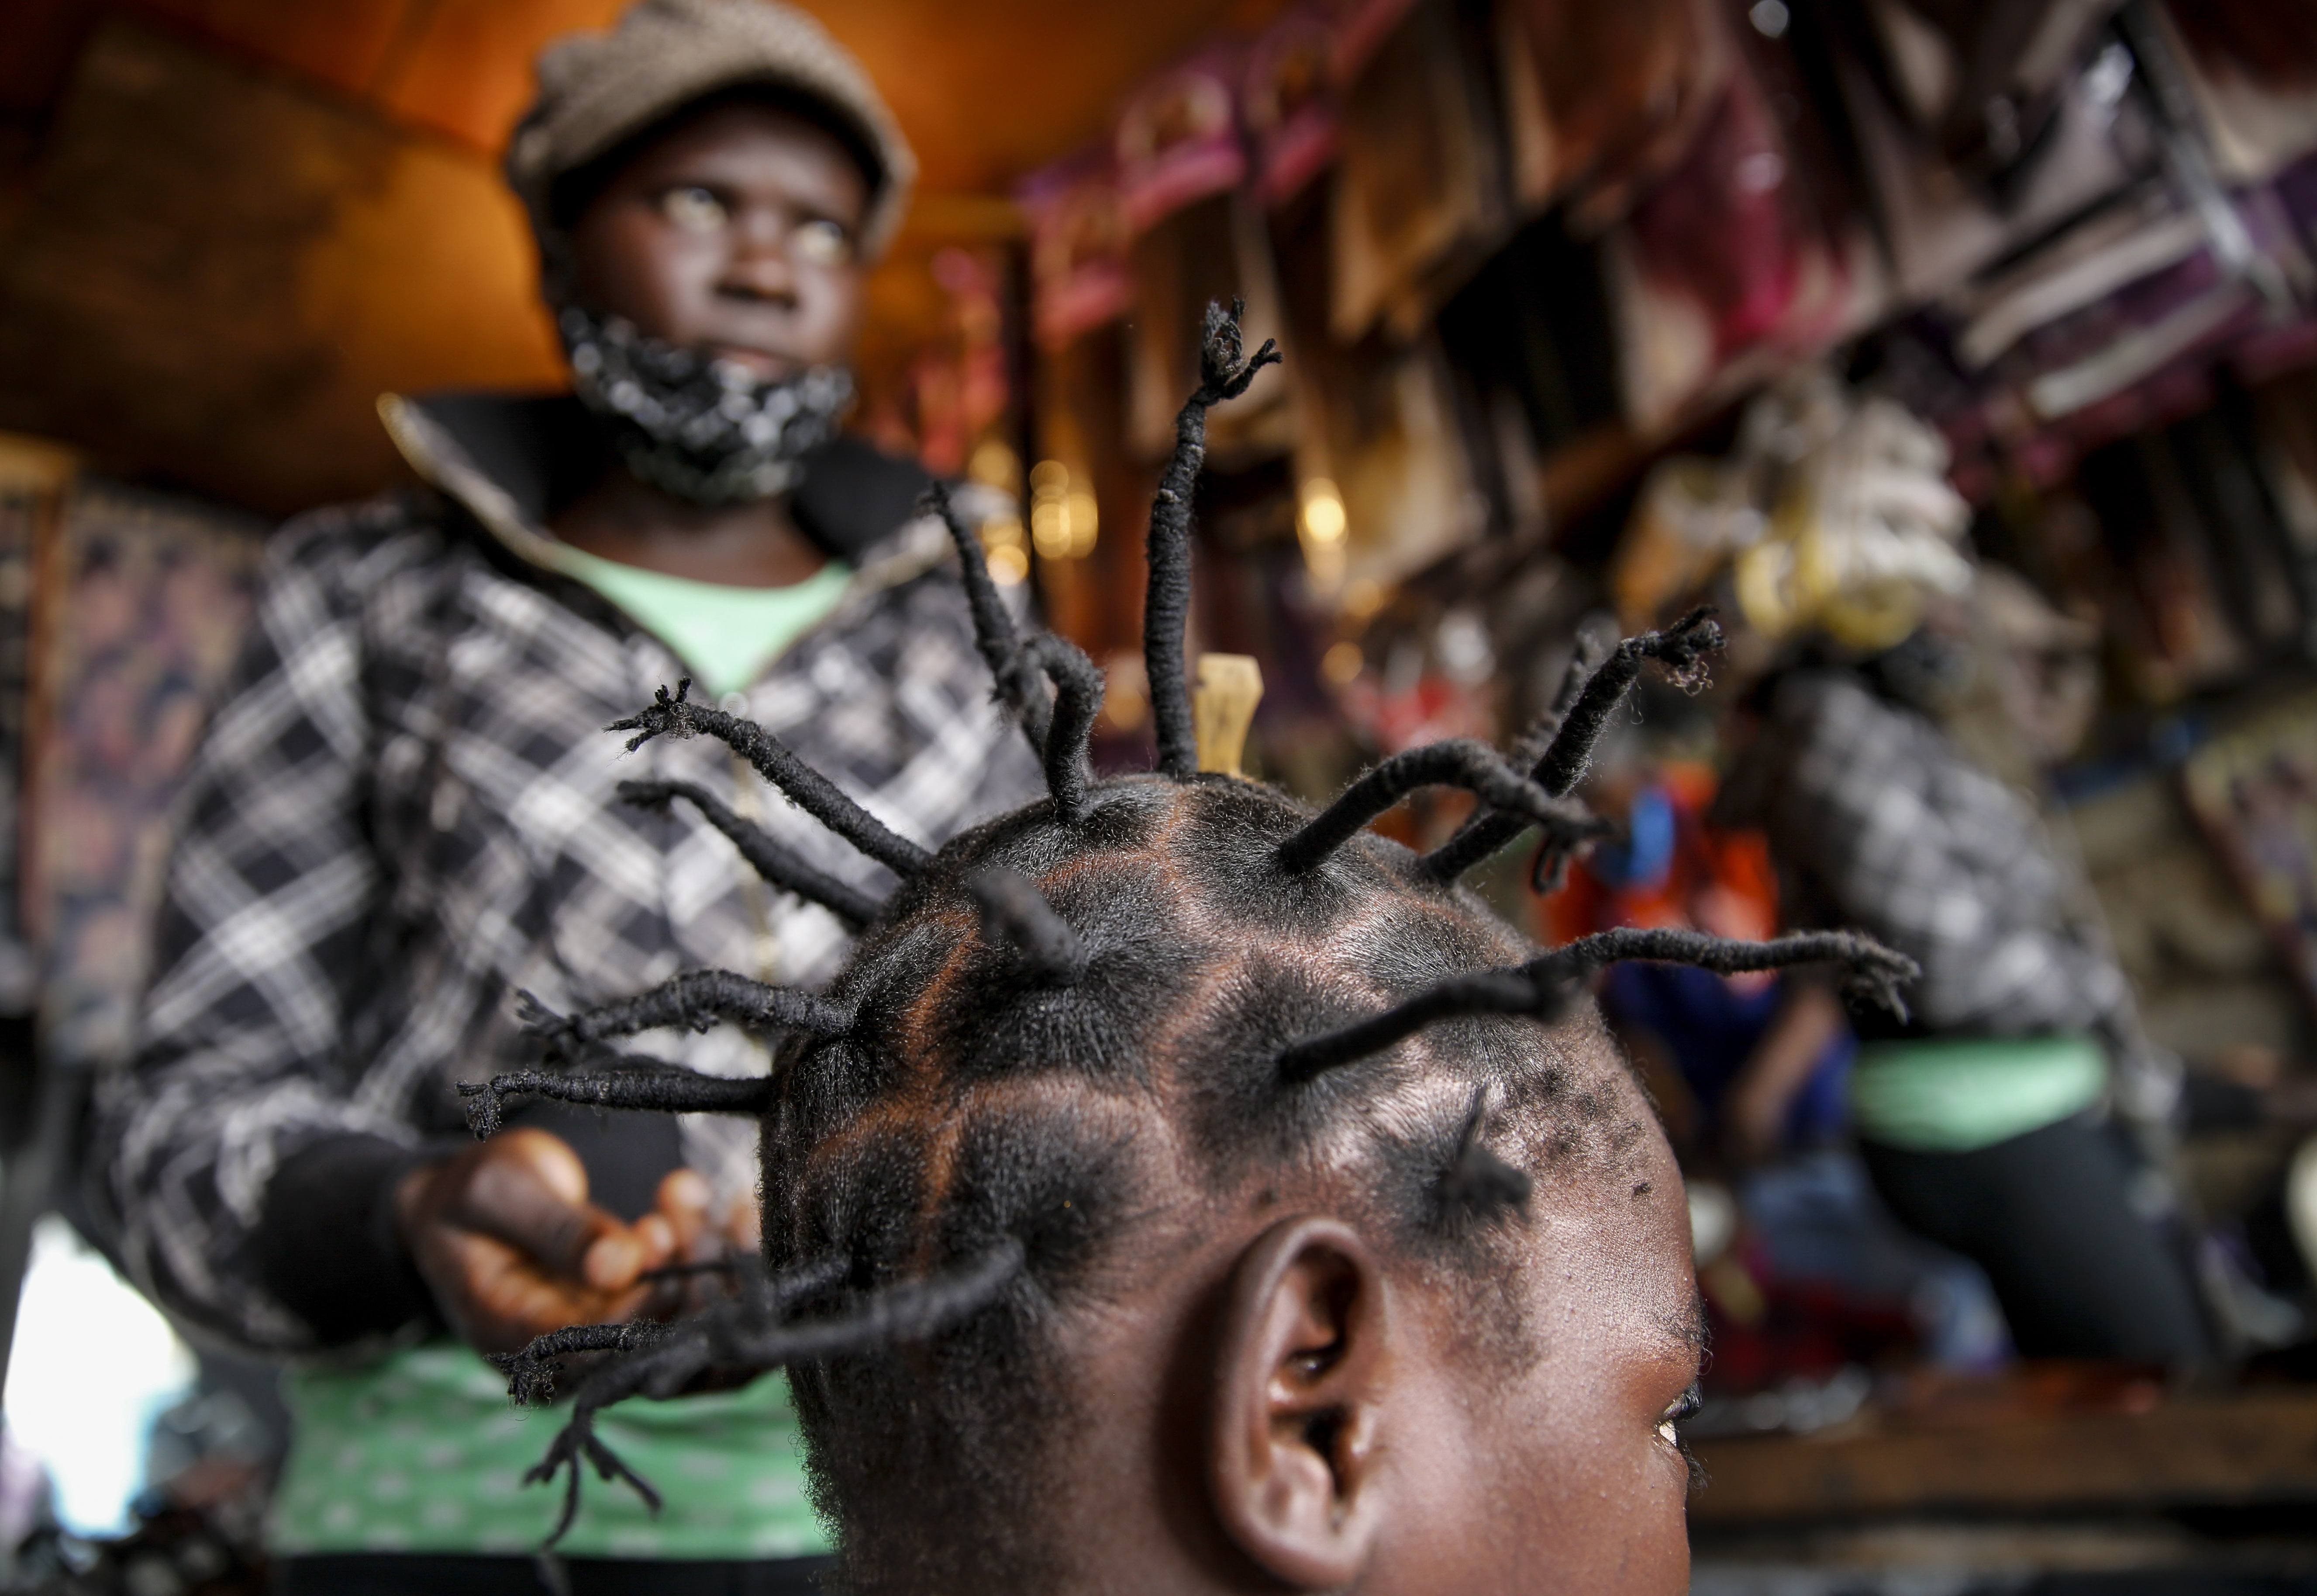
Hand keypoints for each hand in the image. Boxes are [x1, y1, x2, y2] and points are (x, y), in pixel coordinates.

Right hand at [395, 1127, 681, 1354]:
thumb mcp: (498, 1194)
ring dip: (694, 1261)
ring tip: (685, 1197)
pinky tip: (683, 1198)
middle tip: (702, 1223)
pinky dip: (689, 1249)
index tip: (673, 1261)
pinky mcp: (620, 1312)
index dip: (640, 1312)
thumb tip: (619, 1268)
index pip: (589, 1349)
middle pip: (642, 1352)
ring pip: (670, 1324)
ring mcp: (591, 1336)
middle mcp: (555, 1353)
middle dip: (686, 1289)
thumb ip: (559, 1231)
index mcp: (506, 1336)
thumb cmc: (468, 1193)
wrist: (461, 1200)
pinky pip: (674, 1297)